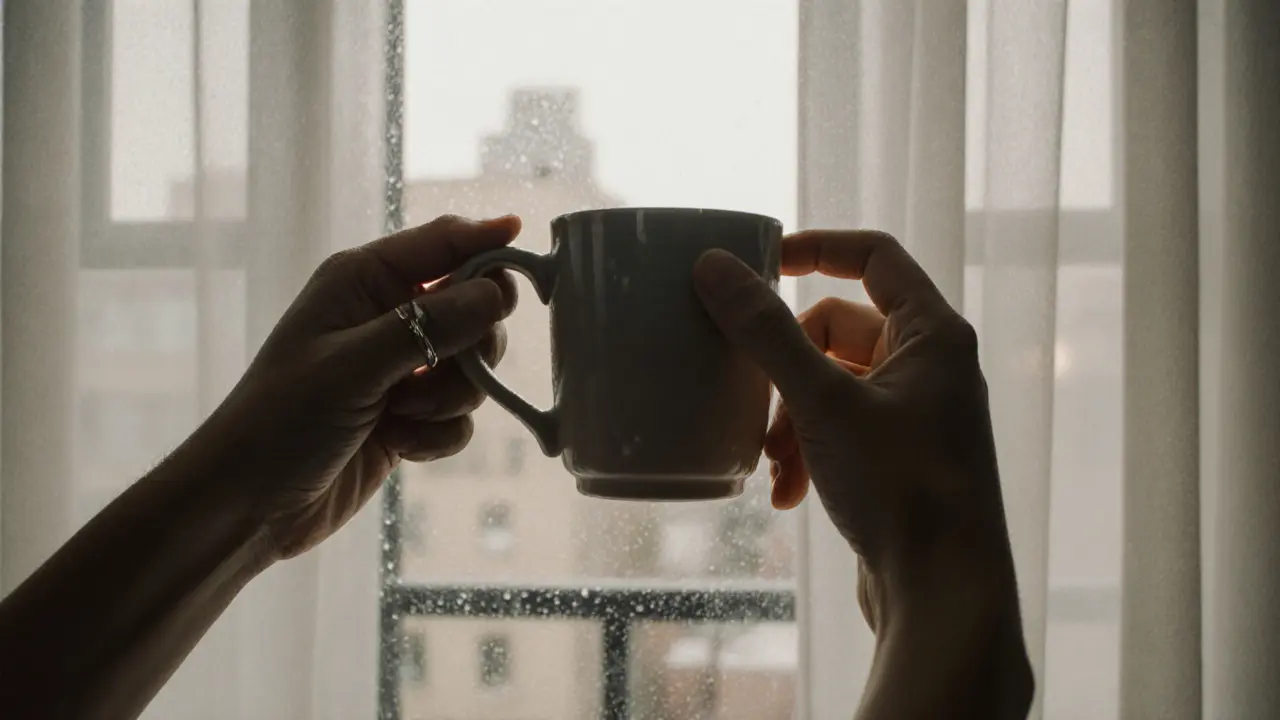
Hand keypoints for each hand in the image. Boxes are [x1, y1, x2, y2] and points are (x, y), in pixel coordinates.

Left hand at [205, 214, 519, 558]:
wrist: (251, 504)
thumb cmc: (283, 419)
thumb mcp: (354, 364)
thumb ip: (428, 325)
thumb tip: (496, 292)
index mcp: (364, 281)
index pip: (443, 243)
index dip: (488, 242)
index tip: (528, 249)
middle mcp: (387, 316)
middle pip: (474, 306)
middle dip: (472, 345)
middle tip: (450, 369)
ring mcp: (400, 368)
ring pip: (473, 366)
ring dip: (450, 397)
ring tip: (401, 415)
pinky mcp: (410, 417)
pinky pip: (460, 414)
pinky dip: (439, 433)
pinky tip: (401, 445)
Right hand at [692, 230, 1017, 625]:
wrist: (943, 594)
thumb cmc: (903, 490)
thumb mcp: (823, 403)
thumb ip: (767, 332)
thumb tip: (715, 266)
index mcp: (933, 334)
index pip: (874, 256)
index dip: (816, 249)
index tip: (760, 262)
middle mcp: (932, 367)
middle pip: (839, 329)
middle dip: (788, 370)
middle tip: (760, 405)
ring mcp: (918, 415)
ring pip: (832, 386)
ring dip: (791, 419)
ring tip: (774, 463)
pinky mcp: (900, 459)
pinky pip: (839, 430)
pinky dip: (808, 452)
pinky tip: (788, 493)